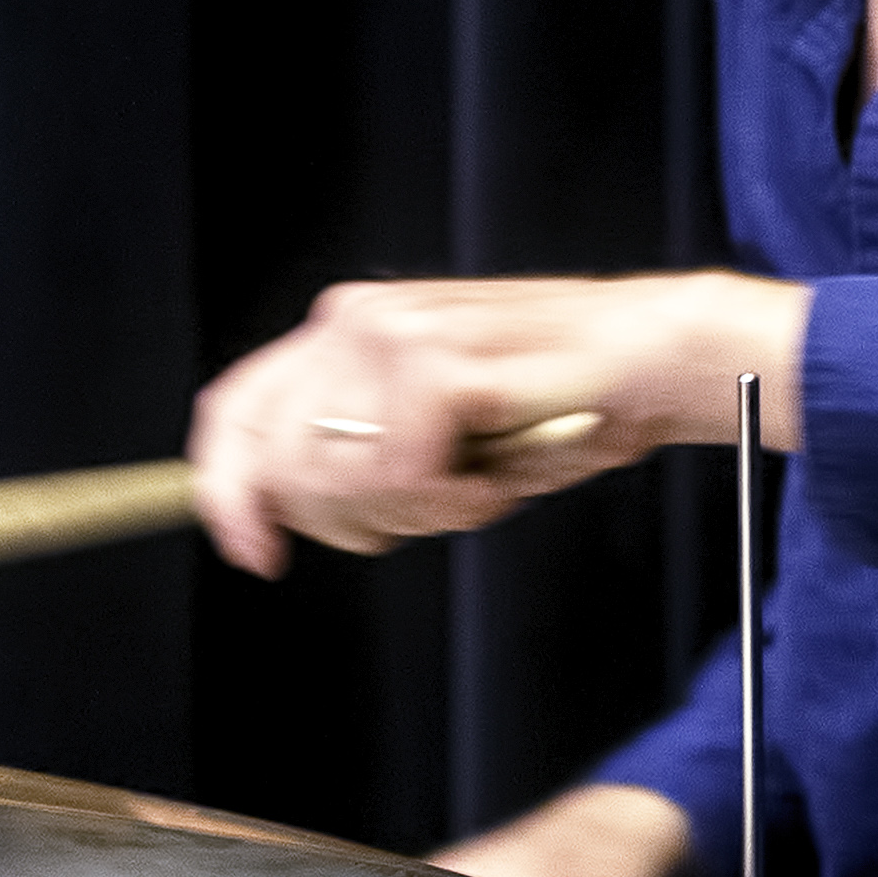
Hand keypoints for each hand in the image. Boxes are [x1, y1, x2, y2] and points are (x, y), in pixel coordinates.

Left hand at [188, 271, 810, 575]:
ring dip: (415, 513)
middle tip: (436, 510)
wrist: (650, 361)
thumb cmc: (551, 405)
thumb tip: (274, 508)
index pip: (236, 413)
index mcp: (338, 333)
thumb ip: (353, 454)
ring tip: (477, 484)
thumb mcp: (430, 434)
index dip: (228, 493)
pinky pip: (400, 477)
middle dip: (355, 522)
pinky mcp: (433, 362)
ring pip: (337, 481)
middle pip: (284, 471)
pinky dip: (456, 503)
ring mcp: (386, 334)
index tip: (256, 555)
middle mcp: (349, 321)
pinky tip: (499, 479)